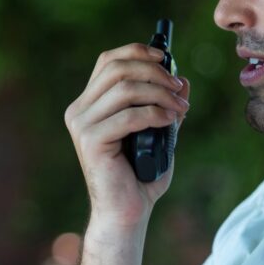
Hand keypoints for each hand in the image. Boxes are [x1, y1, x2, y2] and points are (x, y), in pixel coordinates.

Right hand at [65, 43, 190, 227]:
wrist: (128, 212)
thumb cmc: (141, 175)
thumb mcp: (159, 132)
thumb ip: (165, 106)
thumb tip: (183, 80)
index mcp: (88, 105)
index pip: (108, 61)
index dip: (137, 52)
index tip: (166, 58)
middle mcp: (79, 111)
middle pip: (117, 69)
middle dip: (154, 72)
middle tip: (179, 88)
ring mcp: (82, 126)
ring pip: (125, 88)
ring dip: (160, 93)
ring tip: (180, 108)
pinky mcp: (91, 141)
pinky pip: (130, 115)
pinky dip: (156, 113)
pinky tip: (171, 120)